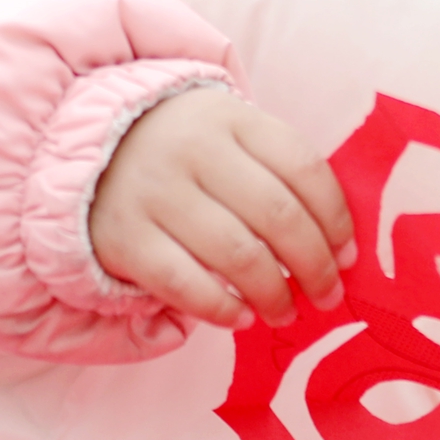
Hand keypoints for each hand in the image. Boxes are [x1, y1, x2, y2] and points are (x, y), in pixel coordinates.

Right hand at [90, 89, 354, 329]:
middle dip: (314, 265)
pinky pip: (183, 282)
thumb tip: (335, 247)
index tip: (348, 256)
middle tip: (328, 296)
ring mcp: (156, 193)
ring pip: (236, 254)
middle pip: (277, 215)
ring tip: (286, 312)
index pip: (304, 169)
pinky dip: (219, 308)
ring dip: (273, 293)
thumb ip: (280, 173)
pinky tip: (240, 318)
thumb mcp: (234, 137)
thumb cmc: (189, 153)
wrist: (91, 148)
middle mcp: (195, 151)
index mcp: (234, 120)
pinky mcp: (124, 236)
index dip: (335, 219)